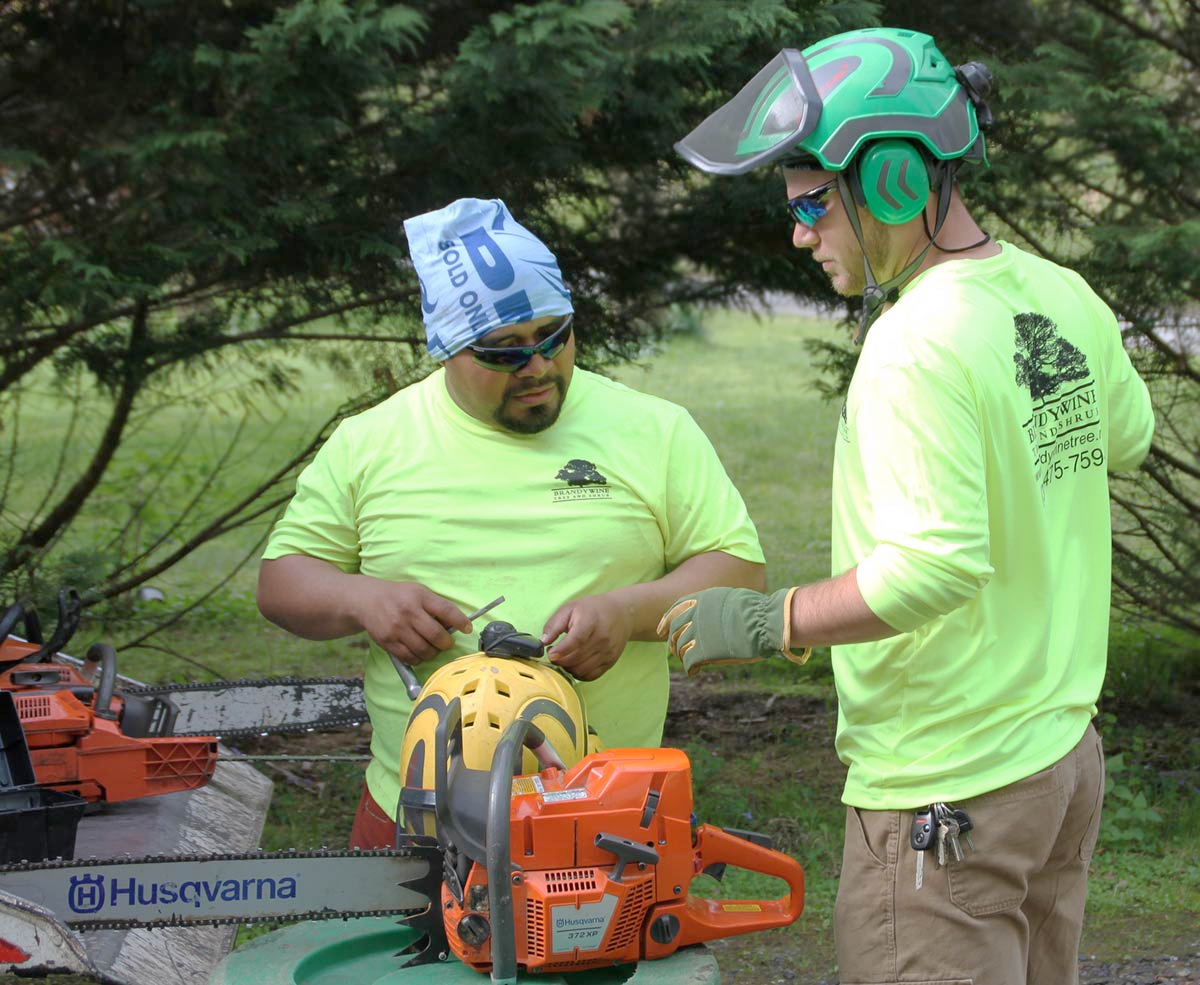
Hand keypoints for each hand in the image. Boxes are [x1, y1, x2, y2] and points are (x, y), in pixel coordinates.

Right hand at [349, 578, 471, 664]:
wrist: (367, 600)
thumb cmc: (399, 596)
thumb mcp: (419, 592)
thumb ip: (436, 605)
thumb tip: (455, 623)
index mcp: (419, 597)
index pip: (446, 610)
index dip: (461, 621)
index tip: (467, 628)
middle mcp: (408, 613)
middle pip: (436, 635)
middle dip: (446, 643)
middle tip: (446, 642)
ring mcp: (397, 629)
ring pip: (424, 650)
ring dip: (433, 652)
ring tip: (433, 647)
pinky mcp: (388, 642)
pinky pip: (410, 657)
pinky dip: (419, 658)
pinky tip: (419, 651)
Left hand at [540, 593, 634, 681]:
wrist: (621, 614)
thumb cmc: (592, 610)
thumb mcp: (570, 609)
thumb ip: (554, 624)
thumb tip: (543, 642)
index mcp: (590, 621)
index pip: (576, 640)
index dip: (561, 650)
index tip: (551, 653)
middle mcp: (602, 638)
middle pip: (576, 658)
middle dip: (560, 660)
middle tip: (555, 653)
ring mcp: (608, 652)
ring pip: (582, 670)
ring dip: (568, 668)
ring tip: (565, 657)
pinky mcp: (610, 661)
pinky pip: (591, 675)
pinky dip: (579, 673)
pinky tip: (575, 663)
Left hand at [656, 586, 810, 674]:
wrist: (767, 622)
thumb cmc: (757, 611)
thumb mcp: (730, 599)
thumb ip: (712, 606)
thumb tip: (705, 615)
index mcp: (701, 600)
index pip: (674, 611)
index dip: (666, 622)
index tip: (662, 631)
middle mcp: (696, 614)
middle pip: (674, 631)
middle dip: (673, 642)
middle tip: (677, 651)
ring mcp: (699, 632)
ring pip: (679, 648)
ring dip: (683, 656)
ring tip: (691, 661)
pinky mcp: (704, 650)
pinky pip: (688, 661)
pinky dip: (689, 668)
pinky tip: (695, 670)